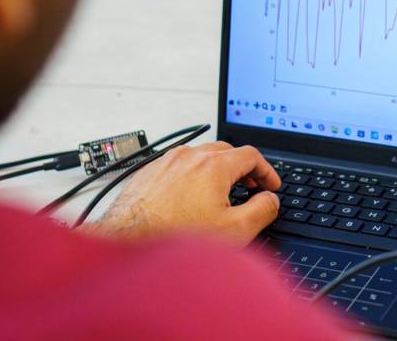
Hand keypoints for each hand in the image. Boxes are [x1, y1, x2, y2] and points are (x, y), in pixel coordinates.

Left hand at [83, 141, 280, 245]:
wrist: (126, 245)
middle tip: (250, 185)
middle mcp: (188, 157)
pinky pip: (176, 166)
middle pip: (226, 151)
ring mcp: (165, 162)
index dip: (266, 171)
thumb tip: (270, 200)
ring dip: (216, 169)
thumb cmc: (174, 239)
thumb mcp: (234, 230)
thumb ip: (262, 210)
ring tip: (221, 191)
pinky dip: (191, 175)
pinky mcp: (148, 173)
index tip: (270, 184)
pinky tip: (190, 197)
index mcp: (213, 165)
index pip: (251, 155)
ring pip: (199, 156)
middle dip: (243, 167)